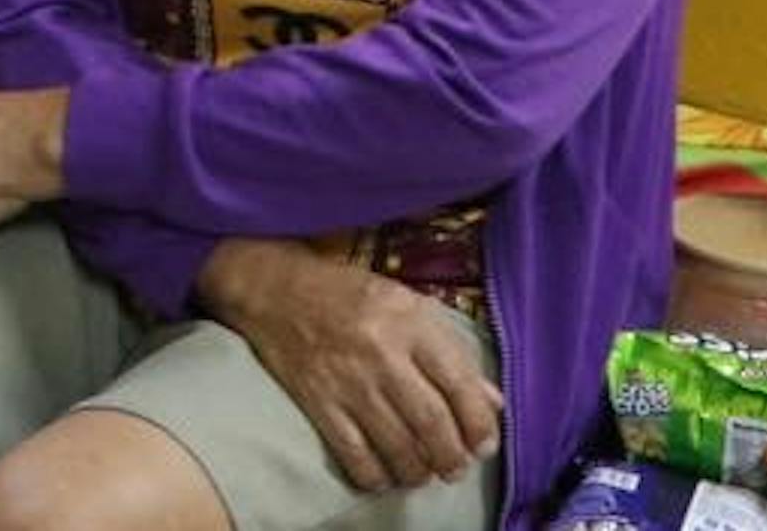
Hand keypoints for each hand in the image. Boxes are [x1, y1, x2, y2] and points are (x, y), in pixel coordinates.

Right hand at [201, 238, 503, 495]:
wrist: (275, 289)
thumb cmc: (349, 294)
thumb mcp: (408, 306)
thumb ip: (451, 351)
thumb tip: (491, 401)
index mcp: (409, 323)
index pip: (458, 383)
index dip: (479, 423)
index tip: (485, 445)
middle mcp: (381, 353)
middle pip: (431, 422)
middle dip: (452, 456)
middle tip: (455, 468)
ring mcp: (347, 381)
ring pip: (396, 444)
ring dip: (418, 471)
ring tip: (424, 475)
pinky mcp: (317, 401)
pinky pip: (352, 452)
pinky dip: (373, 475)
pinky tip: (384, 477)